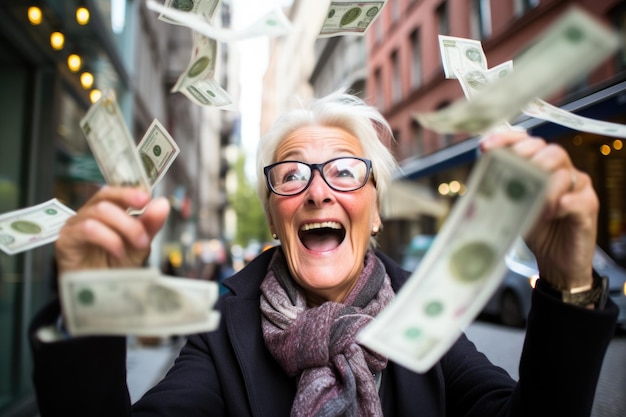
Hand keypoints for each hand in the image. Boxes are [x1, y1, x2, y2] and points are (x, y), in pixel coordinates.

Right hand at [55, 187, 169, 274]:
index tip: (146, 198)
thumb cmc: (116, 269)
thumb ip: (150, 225)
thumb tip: (162, 203)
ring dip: (123, 228)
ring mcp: (74, 226)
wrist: (101, 298)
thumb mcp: (139, 246)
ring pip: (98, 212)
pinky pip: (86, 228)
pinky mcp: (66, 241)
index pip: (114, 192)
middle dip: (130, 217)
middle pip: (105, 198)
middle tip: (144, 238)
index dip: (128, 191)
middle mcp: (88, 214)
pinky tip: (118, 251)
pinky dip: (108, 238)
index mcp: (105, 211)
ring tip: (135, 247)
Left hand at [480, 131, 597, 289]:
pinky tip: (549, 212)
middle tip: (512, 175)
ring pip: (563, 172)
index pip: (527, 141)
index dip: (507, 139)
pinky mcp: (588, 207)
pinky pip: (577, 199)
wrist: (555, 262)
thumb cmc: (535, 229)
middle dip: (527, 159)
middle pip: (549, 151)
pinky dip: (561, 204)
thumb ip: (501, 191)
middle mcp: (561, 171)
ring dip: (543, 187)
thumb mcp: (512, 207)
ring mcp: (577, 188)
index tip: (486, 147)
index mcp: (541, 166)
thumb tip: (479, 181)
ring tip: (532, 205)